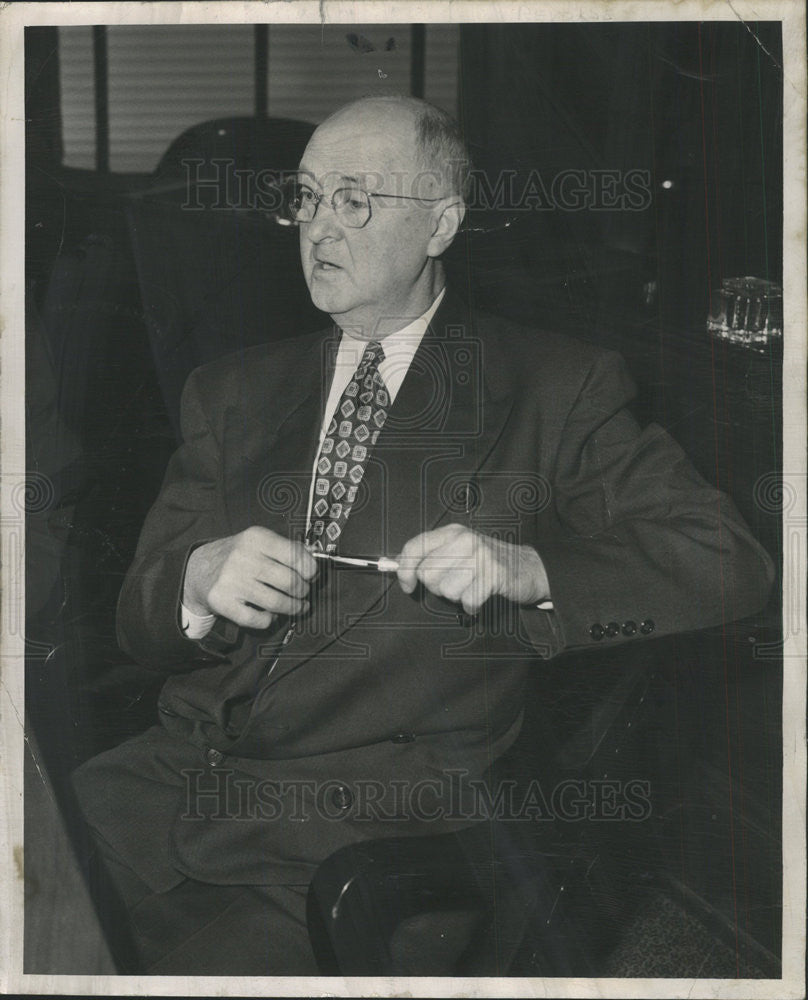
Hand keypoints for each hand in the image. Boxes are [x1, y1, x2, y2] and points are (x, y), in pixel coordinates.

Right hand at [183, 526, 317, 628]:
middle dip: (303, 591)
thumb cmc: (238, 556)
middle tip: (303, 593)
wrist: (199, 569)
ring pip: (277, 603)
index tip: (312, 575)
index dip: (310, 569)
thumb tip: (314, 558)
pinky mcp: (223, 602)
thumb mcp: (259, 542)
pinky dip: (269, 620)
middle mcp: (243, 557)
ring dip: (293, 608)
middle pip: (290, 582)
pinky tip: (271, 614)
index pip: (295, 555)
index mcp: (256, 538)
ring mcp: (231, 581)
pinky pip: (258, 619)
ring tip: (297, 606)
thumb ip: (288, 547)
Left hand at [396, 523, 549, 613]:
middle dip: (438, 587)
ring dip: (457, 596)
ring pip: (446, 590)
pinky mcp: (493, 574)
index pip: (414, 547)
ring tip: (472, 587)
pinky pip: (467, 601)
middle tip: (457, 583)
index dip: (405, 570)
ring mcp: (480, 556)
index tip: (407, 586)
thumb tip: (400, 567)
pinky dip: (473, 606)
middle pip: (428, 575)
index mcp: (452, 532)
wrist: (531, 568)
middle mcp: (464, 539)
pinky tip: (482, 597)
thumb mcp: (460, 550)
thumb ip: (432, 556)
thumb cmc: (488, 563)